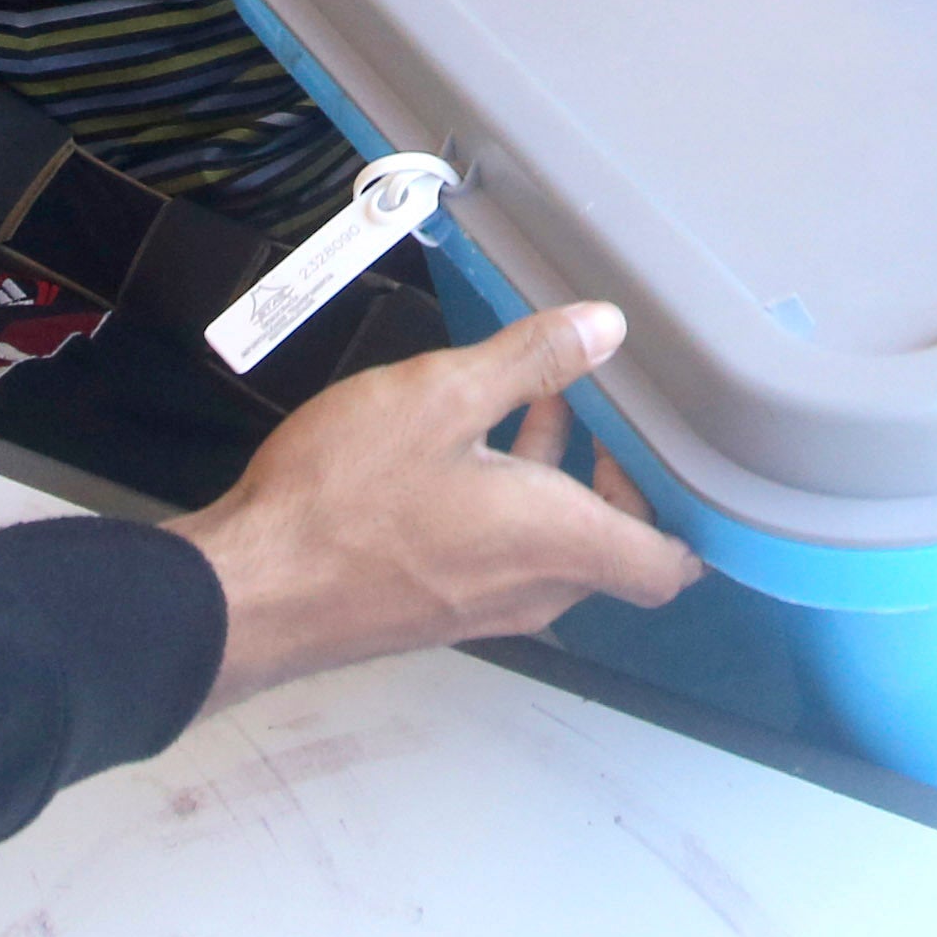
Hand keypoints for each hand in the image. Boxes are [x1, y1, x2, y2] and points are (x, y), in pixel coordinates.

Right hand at [170, 303, 700, 712]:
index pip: (669, 565)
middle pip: (614, 550)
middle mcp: (533, 591)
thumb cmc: (346, 496)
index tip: (664, 445)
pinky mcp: (436, 609)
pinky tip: (465, 446)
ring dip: (557, 482)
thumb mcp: (441, 396)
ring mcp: (482, 608)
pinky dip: (510, 506)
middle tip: (598, 407)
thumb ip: (531, 360)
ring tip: (533, 402)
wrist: (250, 592)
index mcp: (558, 545)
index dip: (685, 510)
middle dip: (615, 476)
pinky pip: (503, 560)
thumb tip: (607, 327)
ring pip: (553, 550)